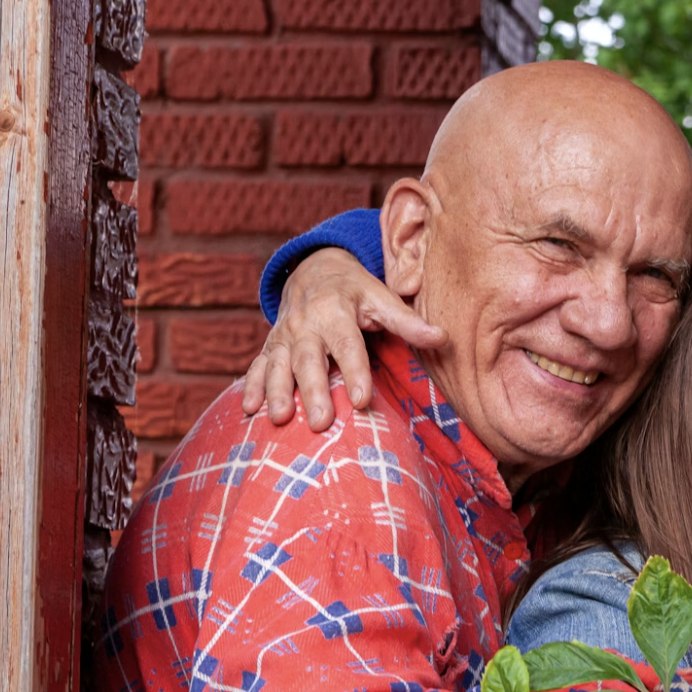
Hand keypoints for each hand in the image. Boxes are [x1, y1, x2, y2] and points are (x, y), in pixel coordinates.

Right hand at [242, 248, 446, 430]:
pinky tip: (248, 409)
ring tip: (279, 419)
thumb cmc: (355, 290)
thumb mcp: (381, 298)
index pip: (347, 346)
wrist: (313, 269)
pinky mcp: (270, 346)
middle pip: (308, 360)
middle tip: (320, 423)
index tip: (362, 401)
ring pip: (278, 364)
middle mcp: (305, 324)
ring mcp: (283, 336)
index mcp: (335, 311)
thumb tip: (443, 338)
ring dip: (277, 391)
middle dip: (313, 391)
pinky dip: (251, 386)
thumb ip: (407, 321)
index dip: (355, 373)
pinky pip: (258, 365)